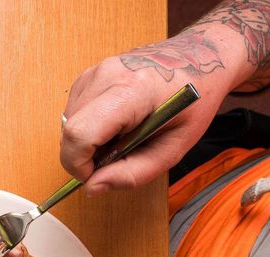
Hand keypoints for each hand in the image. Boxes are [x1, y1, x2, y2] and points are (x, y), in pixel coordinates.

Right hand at [59, 33, 235, 194]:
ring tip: (119, 137)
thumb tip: (93, 186)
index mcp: (132, 91)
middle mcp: (107, 75)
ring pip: (68, 123)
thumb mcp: (174, 148)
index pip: (80, 134)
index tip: (95, 175)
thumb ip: (134, 173)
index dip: (78, 164)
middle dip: (83, 155)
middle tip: (116, 156)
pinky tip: (114, 124)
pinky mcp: (89, 74)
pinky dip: (87, 126)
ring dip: (86, 141)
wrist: (201, 59)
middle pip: (70, 131)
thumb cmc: (194, 102)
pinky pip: (73, 112)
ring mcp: (95, 71)